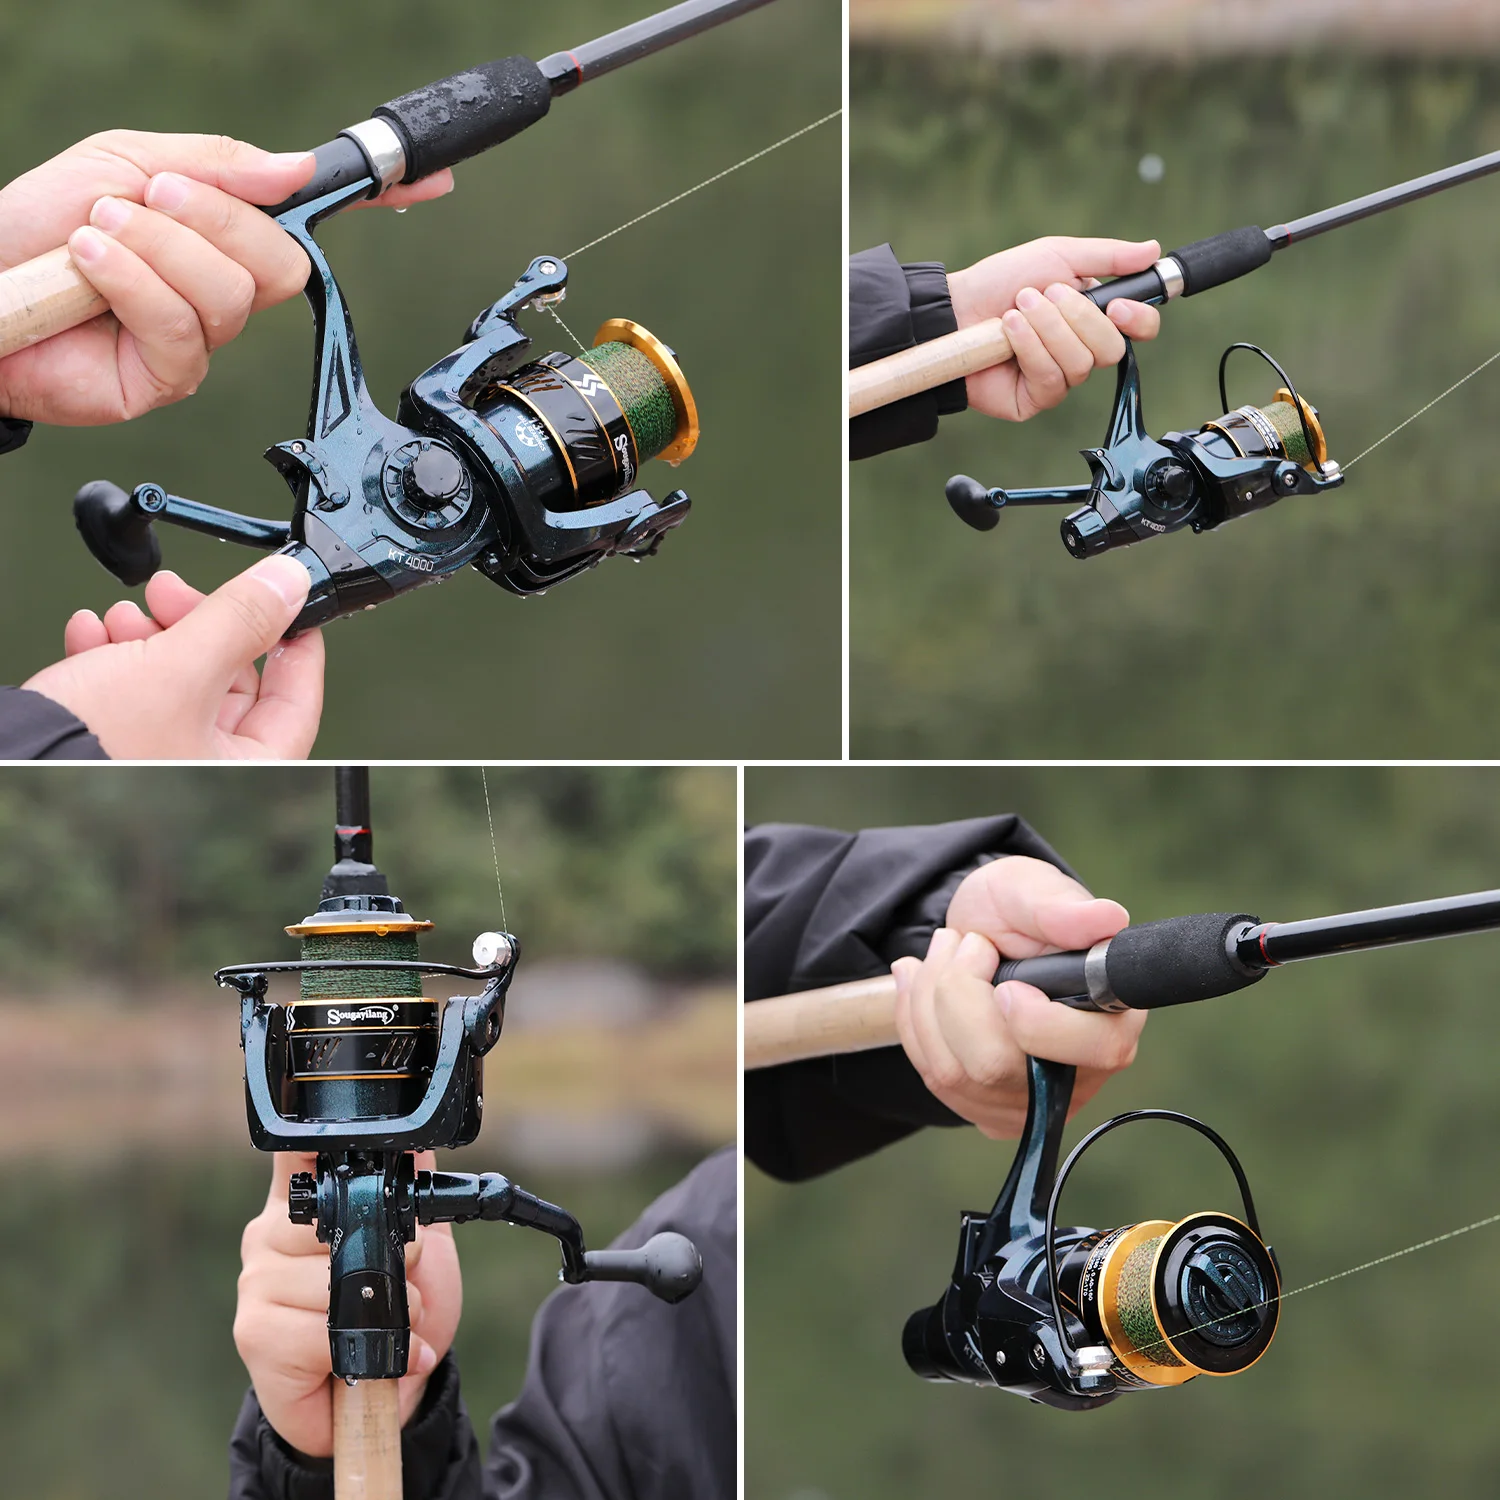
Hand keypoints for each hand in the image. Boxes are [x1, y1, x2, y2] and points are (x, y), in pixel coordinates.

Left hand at [0, 130, 452, 424]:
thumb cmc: (36, 227)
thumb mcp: (127, 162)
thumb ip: (217, 165)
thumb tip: (295, 170)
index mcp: (219, 233)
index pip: (310, 220)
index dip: (373, 200)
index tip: (424, 181)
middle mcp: (220, 291)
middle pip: (280, 262)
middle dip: (216, 222)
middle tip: (152, 200)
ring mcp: (198, 340)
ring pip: (232, 294)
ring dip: (156, 249)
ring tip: (98, 234)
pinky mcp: (168, 379)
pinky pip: (183, 327)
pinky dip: (131, 282)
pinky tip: (90, 265)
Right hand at [22, 556, 322, 758]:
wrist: (6, 762)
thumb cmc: (95, 743)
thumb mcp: (180, 666)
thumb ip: (241, 619)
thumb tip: (290, 584)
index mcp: (249, 766)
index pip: (296, 698)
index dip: (292, 640)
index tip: (280, 600)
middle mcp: (208, 766)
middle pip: (229, 680)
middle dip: (197, 625)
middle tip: (171, 593)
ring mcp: (161, 754)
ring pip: (177, 678)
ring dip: (149, 632)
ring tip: (120, 615)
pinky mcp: (116, 740)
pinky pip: (130, 689)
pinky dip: (112, 653)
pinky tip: (90, 632)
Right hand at [234, 1151, 462, 1458]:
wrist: (382, 1393)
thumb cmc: (392, 1316)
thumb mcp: (418, 1249)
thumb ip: (411, 1198)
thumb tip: (420, 1148)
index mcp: (305, 1203)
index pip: (299, 1153)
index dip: (320, 1139)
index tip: (347, 1138)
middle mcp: (271, 1234)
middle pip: (340, 1223)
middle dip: (392, 1260)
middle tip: (399, 1290)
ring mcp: (257, 1282)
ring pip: (333, 1281)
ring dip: (383, 1312)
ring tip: (387, 1329)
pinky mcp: (254, 1332)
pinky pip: (318, 1331)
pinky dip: (357, 1349)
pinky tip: (360, 1358)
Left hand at [891, 856, 1144, 1136]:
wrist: (975, 934)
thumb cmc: (1014, 913)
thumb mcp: (1031, 889)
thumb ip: (1061, 907)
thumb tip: (1107, 919)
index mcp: (1112, 1017)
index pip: (1096, 1049)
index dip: (1037, 1021)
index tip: (1005, 983)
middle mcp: (1080, 1071)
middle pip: (997, 1067)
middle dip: (956, 993)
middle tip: (962, 942)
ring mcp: (1031, 1099)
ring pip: (954, 1074)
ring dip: (928, 1000)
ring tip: (943, 951)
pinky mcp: (988, 1109)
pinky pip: (934, 1077)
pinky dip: (915, 1021)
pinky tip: (921, 983)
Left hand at [946, 237, 1163, 421]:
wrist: (955, 309)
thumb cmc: (1001, 282)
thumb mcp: (1057, 256)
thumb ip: (1107, 256)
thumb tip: (1152, 250)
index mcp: (1093, 317)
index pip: (1139, 329)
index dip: (1139, 321)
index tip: (1117, 306)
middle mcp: (1081, 351)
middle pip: (1111, 349)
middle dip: (1077, 318)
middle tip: (1045, 295)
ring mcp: (1058, 378)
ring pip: (1080, 364)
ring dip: (1047, 329)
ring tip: (1017, 310)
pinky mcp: (1033, 401)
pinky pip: (1050, 379)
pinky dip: (1029, 349)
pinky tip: (1009, 331)